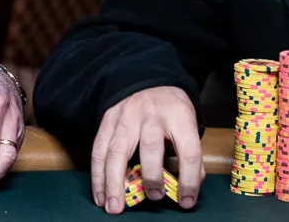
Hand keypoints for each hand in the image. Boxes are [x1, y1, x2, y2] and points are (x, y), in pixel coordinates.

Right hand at [91, 86, 202, 214]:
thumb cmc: (171, 111)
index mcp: (179, 117)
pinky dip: (98, 176)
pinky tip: (101, 195)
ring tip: (114, 207)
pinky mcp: (108, 121)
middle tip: (154, 198)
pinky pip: (99, 150)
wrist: (149, 81)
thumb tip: (190, 187)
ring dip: (114, 182)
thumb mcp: (189, 124)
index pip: (188, 150)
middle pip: (150, 146)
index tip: (187, 201)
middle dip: (151, 177)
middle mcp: (152, 115)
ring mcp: (127, 117)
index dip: (189, 179)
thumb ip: (190, 154)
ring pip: (117, 150)